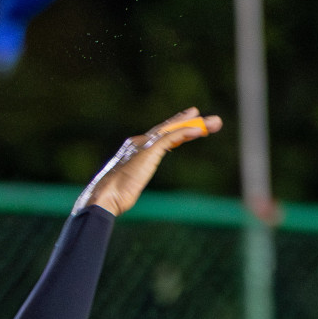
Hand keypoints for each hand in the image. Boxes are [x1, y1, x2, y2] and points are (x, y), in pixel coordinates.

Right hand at [75, 107, 222, 216]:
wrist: (104, 197)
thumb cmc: (112, 197)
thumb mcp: (127, 187)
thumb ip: (131, 181)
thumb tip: (126, 191)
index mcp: (134, 150)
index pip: (160, 136)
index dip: (177, 129)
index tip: (191, 126)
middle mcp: (139, 143)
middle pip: (169, 128)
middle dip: (190, 123)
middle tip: (209, 121)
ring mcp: (144, 145)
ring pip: (174, 130)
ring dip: (195, 125)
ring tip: (214, 123)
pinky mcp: (149, 150)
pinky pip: (172, 137)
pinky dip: (185, 132)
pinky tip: (199, 130)